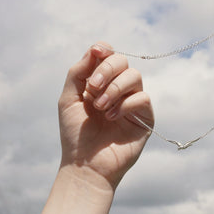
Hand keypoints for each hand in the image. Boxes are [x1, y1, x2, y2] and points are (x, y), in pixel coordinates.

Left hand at [57, 43, 152, 190]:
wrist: (85, 165)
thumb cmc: (76, 135)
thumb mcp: (68, 99)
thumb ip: (78, 71)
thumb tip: (96, 48)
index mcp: (100, 83)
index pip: (109, 55)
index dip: (104, 51)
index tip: (95, 53)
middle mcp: (118, 90)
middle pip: (123, 61)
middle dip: (106, 70)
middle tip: (92, 89)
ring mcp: (132, 104)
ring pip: (134, 76)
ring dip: (114, 88)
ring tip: (100, 107)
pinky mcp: (145, 118)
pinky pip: (142, 97)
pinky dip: (125, 104)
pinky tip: (111, 118)